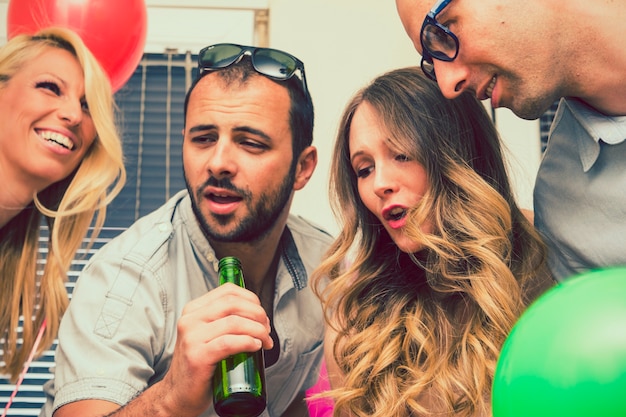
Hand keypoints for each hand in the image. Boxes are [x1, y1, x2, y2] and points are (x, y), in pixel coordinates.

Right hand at [158, 283, 273, 415]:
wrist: (179, 394)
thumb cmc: (199, 365)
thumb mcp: (206, 334)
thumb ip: (222, 320)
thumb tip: (256, 315)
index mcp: (194, 310)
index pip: (228, 290)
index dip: (251, 299)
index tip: (261, 314)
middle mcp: (190, 320)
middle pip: (233, 304)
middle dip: (258, 314)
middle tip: (266, 329)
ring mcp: (192, 338)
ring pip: (234, 322)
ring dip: (258, 330)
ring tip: (265, 340)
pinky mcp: (197, 357)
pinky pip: (229, 343)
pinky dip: (248, 342)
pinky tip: (256, 346)